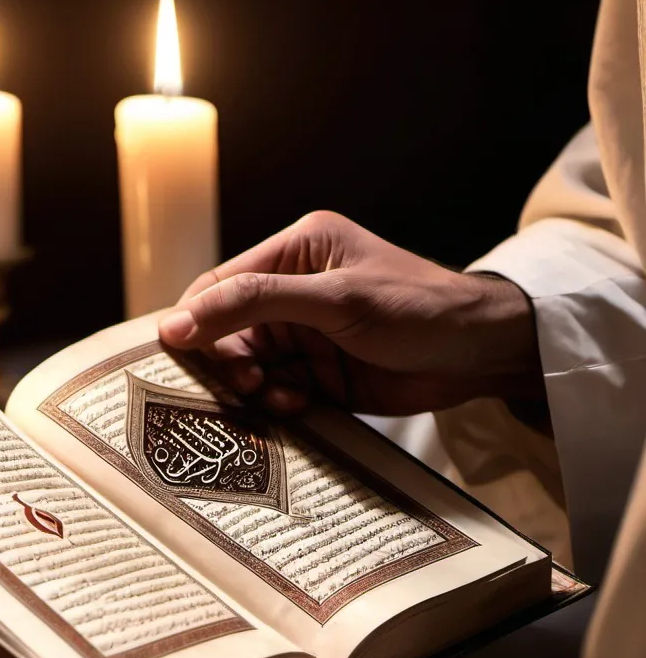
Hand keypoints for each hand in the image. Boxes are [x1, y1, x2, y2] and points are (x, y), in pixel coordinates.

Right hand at [158, 211, 544, 415]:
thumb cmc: (417, 308)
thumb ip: (253, 304)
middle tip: (248, 382)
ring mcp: (305, 335)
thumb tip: (177, 321)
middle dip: (230, 360)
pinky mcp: (318, 373)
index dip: (194, 318)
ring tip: (281, 395)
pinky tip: (300, 404)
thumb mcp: (333, 300)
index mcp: (294, 252)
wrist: (481, 356)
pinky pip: (275, 391)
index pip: (220, 284)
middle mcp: (293, 291)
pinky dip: (277, 402)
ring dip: (254, 386)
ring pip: (247, 365)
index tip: (175, 353)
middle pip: (227, 330)